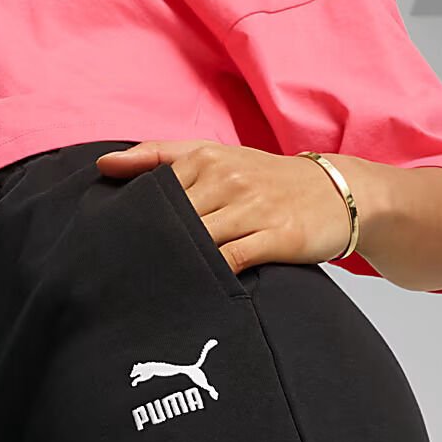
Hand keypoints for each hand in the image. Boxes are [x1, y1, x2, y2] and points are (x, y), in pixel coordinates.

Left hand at [95, 139, 352, 274]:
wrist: (338, 192)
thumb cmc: (266, 178)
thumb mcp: (216, 155)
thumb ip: (158, 156)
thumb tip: (103, 165)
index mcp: (207, 157)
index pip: (154, 188)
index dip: (132, 216)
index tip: (109, 239)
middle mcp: (228, 178)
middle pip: (172, 216)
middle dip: (149, 242)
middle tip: (119, 269)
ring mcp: (254, 207)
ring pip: (198, 238)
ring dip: (175, 261)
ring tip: (149, 283)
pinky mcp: (279, 236)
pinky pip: (233, 258)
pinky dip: (211, 273)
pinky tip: (194, 285)